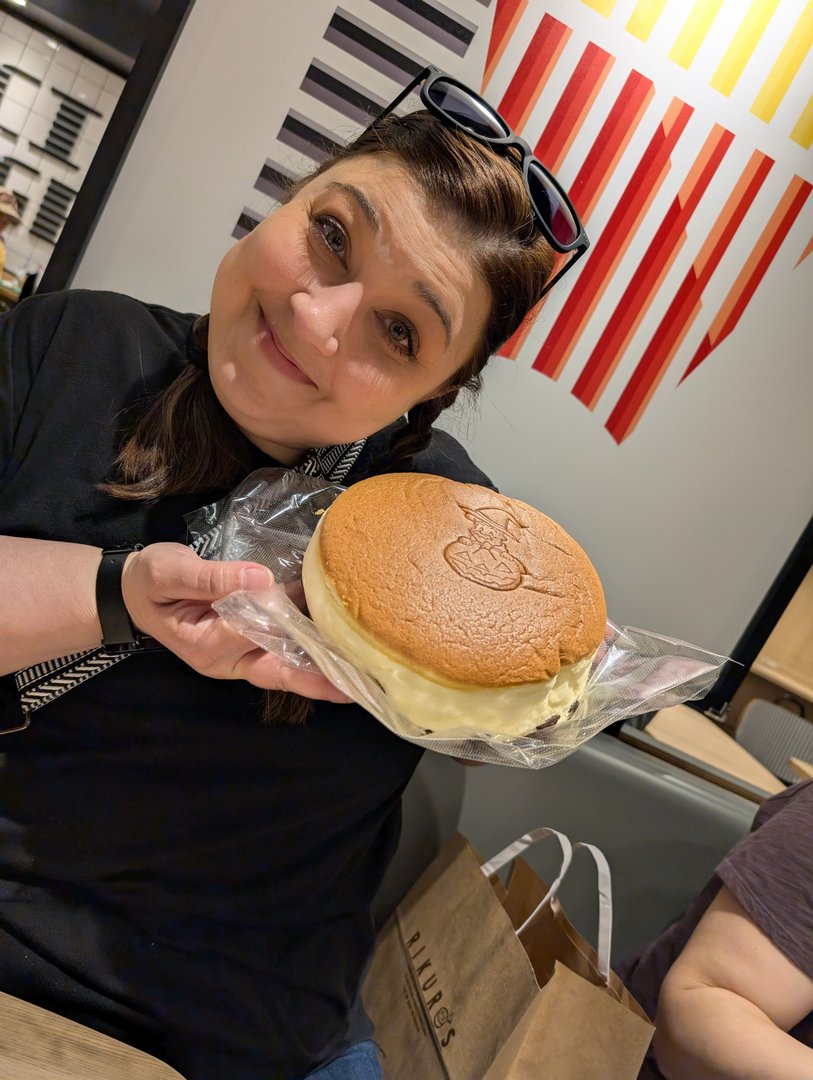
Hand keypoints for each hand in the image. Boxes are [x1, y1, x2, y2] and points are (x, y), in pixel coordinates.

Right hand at [120, 543, 350, 700]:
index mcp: (206, 644)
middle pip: (281, 672)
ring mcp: (239, 659)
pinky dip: (312, 654)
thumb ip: (210, 577)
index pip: (254, 632)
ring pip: (287, 670)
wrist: (134, 592)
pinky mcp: (249, 648)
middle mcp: (227, 660)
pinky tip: (343, 649)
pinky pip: (284, 656)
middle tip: (362, 684)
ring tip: (365, 674)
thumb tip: (257, 578)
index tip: (320, 609)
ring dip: (324, 671)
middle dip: (321, 679)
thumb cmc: (149, 581)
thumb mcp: (168, 572)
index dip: (285, 619)